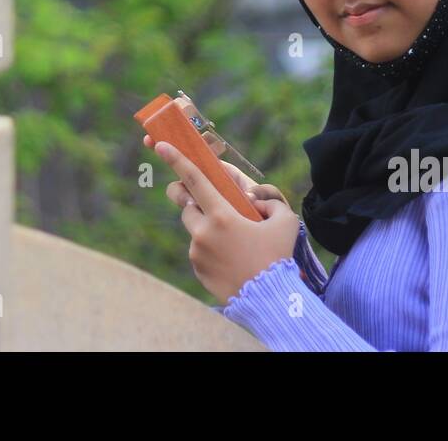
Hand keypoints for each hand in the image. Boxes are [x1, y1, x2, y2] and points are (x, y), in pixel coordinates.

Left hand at [150, 139, 300, 303]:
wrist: (269, 301)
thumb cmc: (278, 258)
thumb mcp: (285, 221)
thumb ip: (271, 199)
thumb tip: (254, 196)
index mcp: (222, 216)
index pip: (194, 180)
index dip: (177, 160)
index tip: (162, 145)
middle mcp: (203, 232)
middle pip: (185, 204)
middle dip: (190, 196)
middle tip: (204, 198)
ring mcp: (196, 252)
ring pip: (193, 228)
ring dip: (206, 225)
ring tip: (233, 239)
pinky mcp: (196, 268)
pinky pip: (198, 250)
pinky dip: (209, 247)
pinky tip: (231, 258)